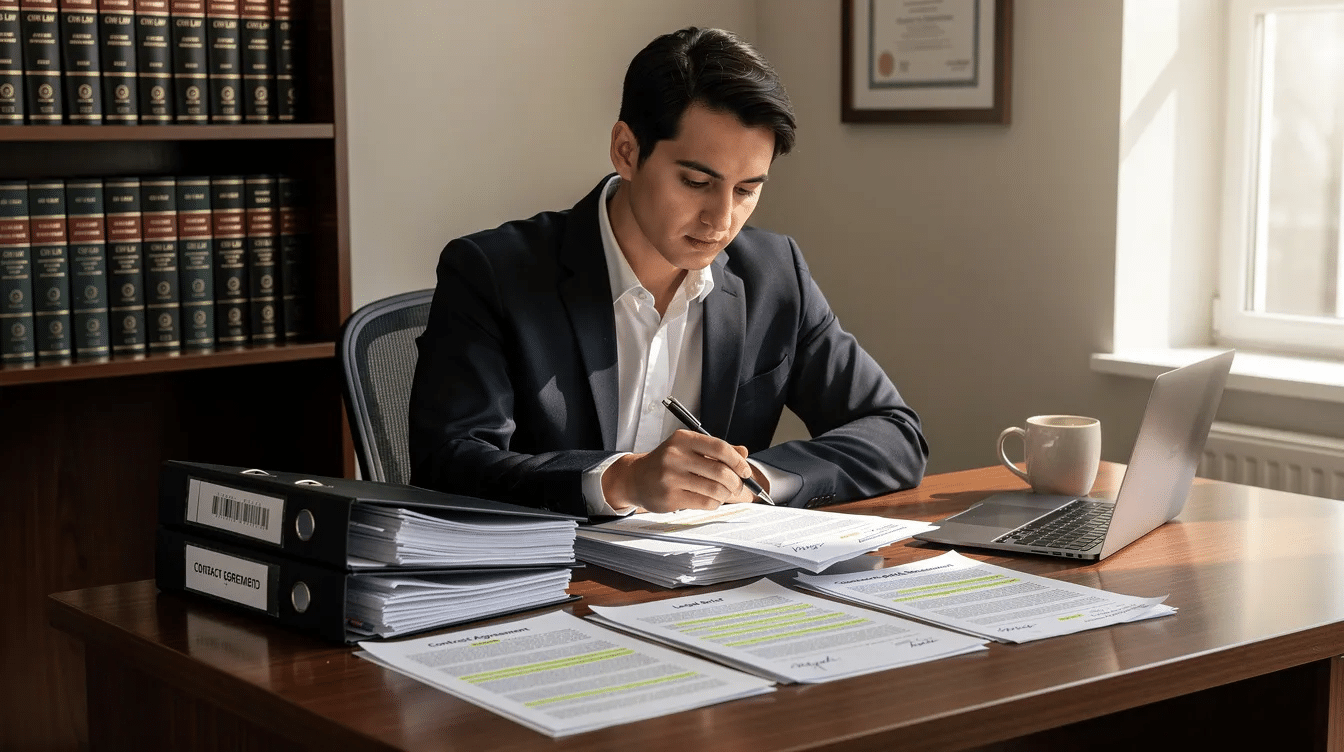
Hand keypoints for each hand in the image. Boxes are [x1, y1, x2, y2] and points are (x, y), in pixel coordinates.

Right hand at [602, 430, 767, 512]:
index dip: (738, 461)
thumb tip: (743, 453)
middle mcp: (675, 456)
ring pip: (714, 489)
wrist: (636, 478)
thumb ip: (716, 450)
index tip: (746, 471)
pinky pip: (704, 502)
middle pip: (720, 471)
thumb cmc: (666, 462)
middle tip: (738, 486)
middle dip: (736, 482)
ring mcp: (670, 478)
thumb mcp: (688, 448)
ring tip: (724, 493)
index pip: (719, 447)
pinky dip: (714, 503)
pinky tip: (710, 500)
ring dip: (726, 494)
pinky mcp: (669, 497)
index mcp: (683, 440)